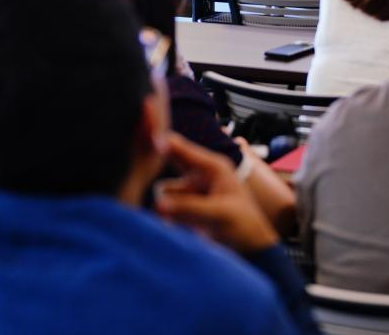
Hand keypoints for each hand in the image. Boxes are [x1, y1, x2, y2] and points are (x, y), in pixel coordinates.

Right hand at [154, 132, 278, 253]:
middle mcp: (200, 175)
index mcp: (213, 168)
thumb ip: (188, 208)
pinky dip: (165, 214)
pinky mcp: (186, 207)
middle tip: (138, 172)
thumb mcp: (218, 214)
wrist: (250, 248)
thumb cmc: (244, 226)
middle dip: (155, 167)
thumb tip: (159, 205)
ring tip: (171, 221)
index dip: (163, 142)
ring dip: (163, 203)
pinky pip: (166, 206)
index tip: (143, 140)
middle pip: (169, 162)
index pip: (184, 149)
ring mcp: (192, 191)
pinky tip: (170, 225)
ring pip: (164, 191)